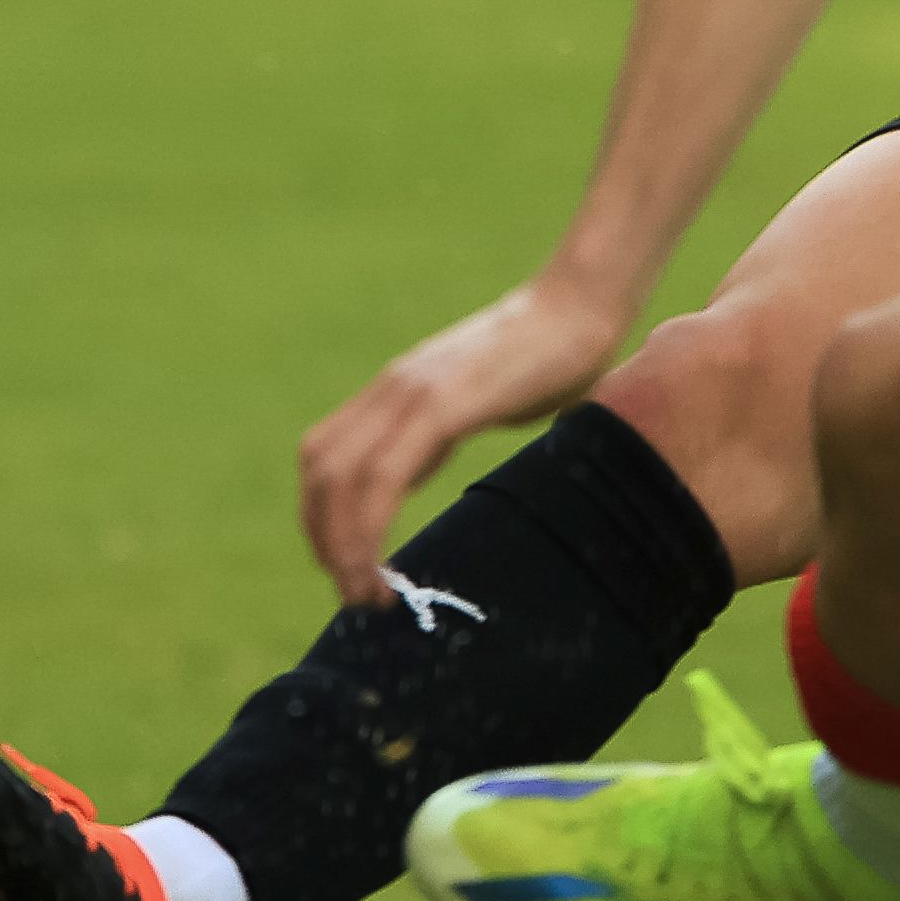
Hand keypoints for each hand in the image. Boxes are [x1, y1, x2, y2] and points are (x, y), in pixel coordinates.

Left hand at [298, 270, 637, 601]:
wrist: (580, 308)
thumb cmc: (546, 359)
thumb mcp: (470, 404)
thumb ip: (432, 435)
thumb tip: (402, 476)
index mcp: (394, 390)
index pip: (323, 457)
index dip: (319, 516)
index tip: (344, 565)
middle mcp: (392, 389)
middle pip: (319, 470)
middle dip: (325, 540)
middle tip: (354, 593)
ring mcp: (413, 393)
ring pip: (341, 478)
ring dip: (342, 544)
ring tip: (367, 592)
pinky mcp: (444, 403)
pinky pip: (382, 475)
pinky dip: (369, 526)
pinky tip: (385, 564)